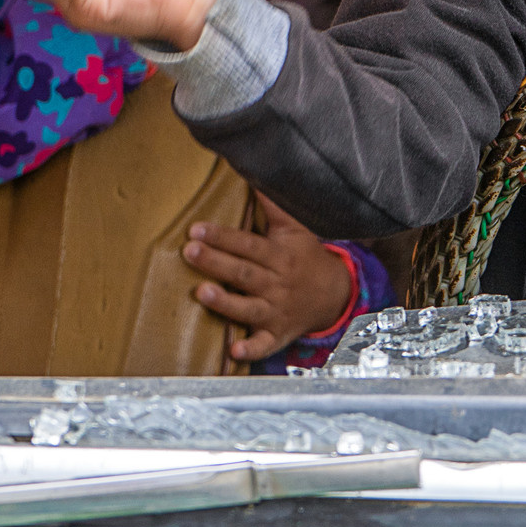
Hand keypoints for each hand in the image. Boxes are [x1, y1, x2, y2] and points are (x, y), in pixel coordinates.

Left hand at [186, 195, 354, 362]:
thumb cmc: (306, 257)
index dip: (223, 236)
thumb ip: (272, 206)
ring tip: (202, 292)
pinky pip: (265, 345)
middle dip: (216, 262)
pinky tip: (233, 352)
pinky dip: (251, 351)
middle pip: (244, 273)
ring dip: (226, 303)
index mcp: (279, 255)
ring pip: (249, 307)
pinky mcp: (277, 335)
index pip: (248, 244)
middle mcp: (277, 284)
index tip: (197, 229)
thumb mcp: (295, 229)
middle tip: (190, 251)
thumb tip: (251, 174)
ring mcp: (277, 311)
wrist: (335, 295)